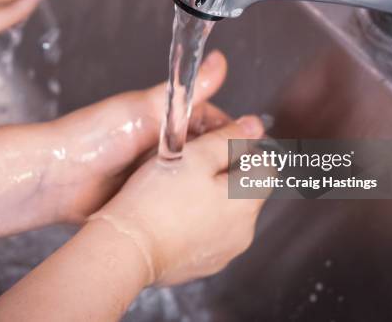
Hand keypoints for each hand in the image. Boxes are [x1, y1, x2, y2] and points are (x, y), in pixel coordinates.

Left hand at [43, 50, 230, 222]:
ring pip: (196, 180)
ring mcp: (159, 173)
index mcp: (169, 119)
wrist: (59, 180)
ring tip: (224, 197)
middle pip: (210, 154)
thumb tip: (219, 61)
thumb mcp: (146, 109)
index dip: (233, 134)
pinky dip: (189, 205)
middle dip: (223, 163)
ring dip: (207, 186)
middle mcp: (167, 145)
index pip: (215, 123)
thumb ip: (187, 89)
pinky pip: (178, 202)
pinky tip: (200, 212)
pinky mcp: (150, 199)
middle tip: (240, 177)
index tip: (251, 146)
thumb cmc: (95, 137)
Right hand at [90, 113, 266, 285]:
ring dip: (211, 196)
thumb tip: (255, 126)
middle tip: (193, 160)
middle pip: (246, 190)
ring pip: (226, 212)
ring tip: (178, 185)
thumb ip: (228, 139)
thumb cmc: (156, 201)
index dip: (244, 148)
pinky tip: (172, 210)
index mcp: (245, 202)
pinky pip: (208, 233)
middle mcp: (242, 232)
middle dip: (225, 172)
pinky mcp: (201, 264)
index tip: (220, 141)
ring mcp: (223, 252)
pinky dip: (197, 219)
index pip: (265, 167)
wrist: (126, 249)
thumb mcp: (195, 156)